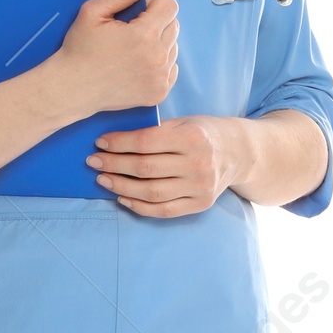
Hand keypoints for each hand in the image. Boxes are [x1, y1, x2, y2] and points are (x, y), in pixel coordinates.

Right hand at [53, 0, 178, 113]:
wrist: (72, 88)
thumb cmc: (80, 48)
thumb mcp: (94, 11)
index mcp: (144, 35)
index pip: (170, 5)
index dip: (151, 6)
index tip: (133, 16)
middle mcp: (158, 58)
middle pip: (174, 25)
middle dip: (155, 24)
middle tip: (129, 34)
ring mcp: (160, 79)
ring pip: (173, 47)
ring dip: (158, 44)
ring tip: (131, 52)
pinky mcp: (159, 93)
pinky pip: (172, 68)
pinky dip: (159, 64)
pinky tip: (136, 66)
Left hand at [86, 115, 248, 216]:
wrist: (239, 153)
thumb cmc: (204, 132)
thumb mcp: (184, 122)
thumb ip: (155, 130)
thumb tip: (113, 139)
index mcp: (193, 137)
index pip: (146, 142)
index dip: (119, 143)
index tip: (100, 143)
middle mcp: (198, 163)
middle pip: (145, 168)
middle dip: (113, 165)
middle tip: (93, 161)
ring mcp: (200, 187)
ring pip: (151, 192)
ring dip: (121, 187)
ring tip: (103, 179)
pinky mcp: (200, 205)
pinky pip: (163, 210)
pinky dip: (139, 206)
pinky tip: (122, 198)